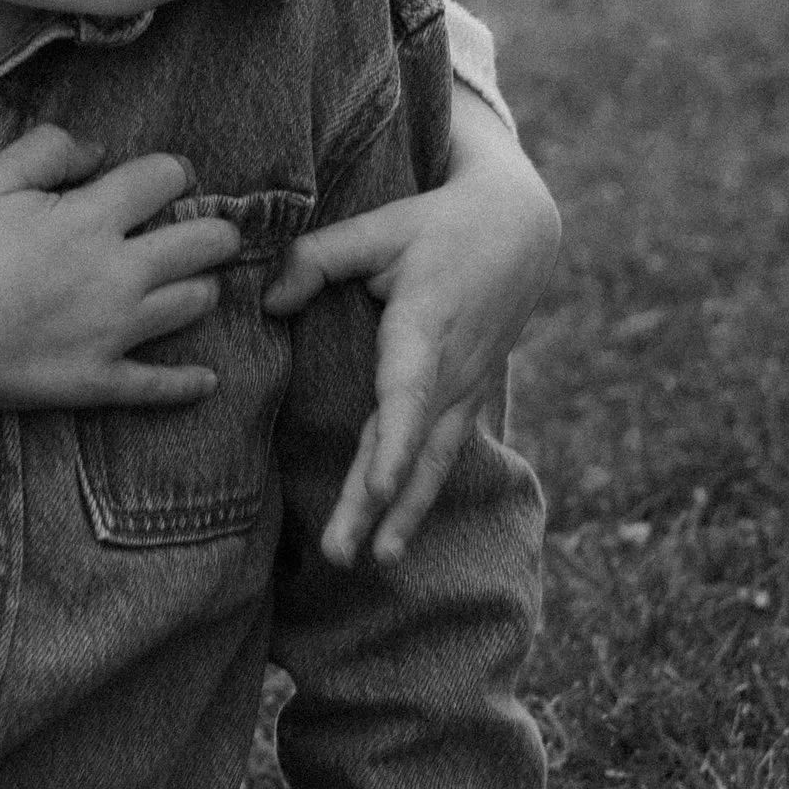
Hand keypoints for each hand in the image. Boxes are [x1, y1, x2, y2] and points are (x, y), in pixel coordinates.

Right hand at [0, 127, 232, 414]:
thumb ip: (50, 149)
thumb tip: (101, 152)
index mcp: (92, 218)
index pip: (167, 178)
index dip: (172, 172)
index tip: (165, 181)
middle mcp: (118, 273)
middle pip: (206, 242)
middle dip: (215, 231)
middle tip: (204, 233)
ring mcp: (115, 331)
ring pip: (195, 304)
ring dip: (201, 289)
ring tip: (188, 284)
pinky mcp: (100, 380)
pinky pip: (161, 385)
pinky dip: (190, 384)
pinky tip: (206, 379)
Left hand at [267, 99, 560, 565]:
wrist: (520, 231)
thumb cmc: (436, 226)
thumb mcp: (378, 227)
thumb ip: (317, 257)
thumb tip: (268, 303)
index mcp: (426, 324)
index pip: (408, 394)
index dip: (392, 445)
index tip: (373, 488)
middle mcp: (452, 368)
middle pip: (411, 446)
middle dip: (377, 503)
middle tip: (342, 555)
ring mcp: (466, 388)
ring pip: (432, 462)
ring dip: (401, 514)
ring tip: (376, 561)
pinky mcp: (468, 399)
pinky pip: (442, 456)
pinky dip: (419, 498)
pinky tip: (395, 539)